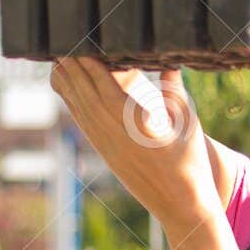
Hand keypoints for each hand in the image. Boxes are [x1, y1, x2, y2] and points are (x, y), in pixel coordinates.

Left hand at [49, 59, 219, 239]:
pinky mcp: (107, 155)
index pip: (105, 87)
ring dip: (68, 85)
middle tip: (60, 45)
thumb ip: (175, 91)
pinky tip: (70, 92)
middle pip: (85, 95)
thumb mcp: (189, 123)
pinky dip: (74, 105)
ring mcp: (108, 146)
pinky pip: (85, 124)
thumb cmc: (191, 162)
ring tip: (58, 62)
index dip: (89, 64)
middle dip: (72, 69)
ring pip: (80, 110)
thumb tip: (171, 63)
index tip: (79, 45)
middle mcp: (116, 135)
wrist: (183, 205)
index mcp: (137, 124)